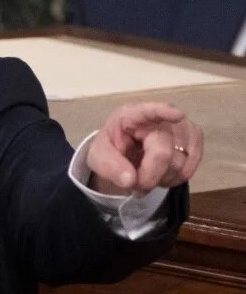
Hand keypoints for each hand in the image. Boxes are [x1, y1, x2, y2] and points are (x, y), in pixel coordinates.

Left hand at [86, 102, 202, 195]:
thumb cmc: (112, 149)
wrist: (126, 154)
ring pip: (179, 164)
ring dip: (160, 179)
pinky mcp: (194, 139)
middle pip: (162, 152)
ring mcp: (181, 126)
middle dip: (148, 175)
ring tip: (146, 174)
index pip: (148, 111)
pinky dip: (174, 179)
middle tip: (134, 182)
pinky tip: (162, 174)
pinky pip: (189, 170)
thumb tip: (130, 179)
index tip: (176, 115)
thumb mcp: (98, 157)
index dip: (163, 112)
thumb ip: (109, 166)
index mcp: (131, 115)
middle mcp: (160, 117)